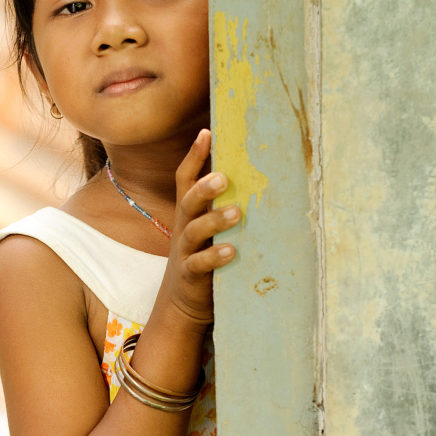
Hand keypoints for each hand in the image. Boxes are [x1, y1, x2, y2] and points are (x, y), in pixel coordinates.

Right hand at [161, 129, 239, 327]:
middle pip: (188, 201)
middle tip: (223, 177)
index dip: (194, 156)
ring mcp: (185, 251)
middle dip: (204, 187)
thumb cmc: (204, 256)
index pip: (185, 179)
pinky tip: (231, 252)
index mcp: (189, 213)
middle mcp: (184, 228)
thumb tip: (253, 175)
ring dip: (214, 220)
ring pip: (195, 231)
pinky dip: (214, 257)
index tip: (207, 132)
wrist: (182, 303)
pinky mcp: (191, 275)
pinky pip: (199, 264)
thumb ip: (221, 205)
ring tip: (236, 213)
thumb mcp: (208, 228)